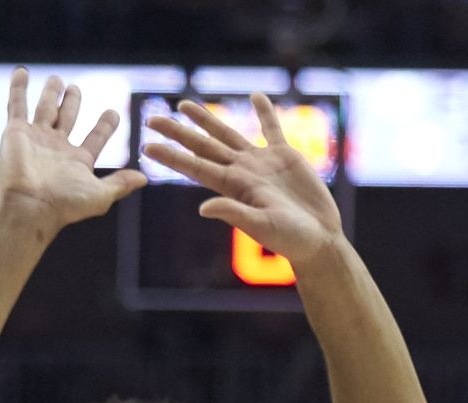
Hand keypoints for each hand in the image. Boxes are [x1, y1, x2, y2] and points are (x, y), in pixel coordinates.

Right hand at [0, 70, 149, 234]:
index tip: (114, 112)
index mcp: (78, 161)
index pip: (96, 138)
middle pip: (67, 118)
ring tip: (57, 79)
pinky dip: (18, 88)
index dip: (105, 126)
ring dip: (51, 93)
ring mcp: (36, 138)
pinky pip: (16, 104)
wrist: (30, 205)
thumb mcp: (100, 195)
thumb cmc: (65, 204)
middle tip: (76, 88)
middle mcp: (57, 148)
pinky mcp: (16, 131)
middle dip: (72, 103)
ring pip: (45, 108)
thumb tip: (144, 178)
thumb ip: (120, 184)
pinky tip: (20, 72)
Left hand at [139, 96, 345, 265]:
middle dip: (178, 132)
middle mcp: (242, 171)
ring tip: (184, 105)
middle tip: (152, 119)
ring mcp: (262, 163)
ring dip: (206, 120)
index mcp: (234, 186)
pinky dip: (265, 113)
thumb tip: (203, 208)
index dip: (172, 155)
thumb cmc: (291, 240)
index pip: (196, 166)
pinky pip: (272, 129)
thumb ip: (235, 214)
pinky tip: (256, 97)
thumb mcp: (263, 226)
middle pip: (204, 146)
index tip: (147, 146)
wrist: (320, 240)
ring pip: (228, 134)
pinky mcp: (285, 157)